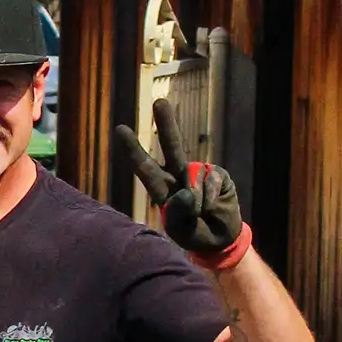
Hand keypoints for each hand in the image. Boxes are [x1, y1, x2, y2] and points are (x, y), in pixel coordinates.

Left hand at [115, 98, 249, 268]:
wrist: (219, 239)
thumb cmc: (193, 233)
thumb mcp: (180, 230)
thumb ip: (178, 213)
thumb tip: (187, 192)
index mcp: (162, 188)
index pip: (145, 167)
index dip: (134, 150)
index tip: (121, 129)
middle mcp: (180, 175)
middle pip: (173, 146)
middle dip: (167, 124)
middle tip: (160, 102)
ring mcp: (199, 173)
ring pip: (194, 176)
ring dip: (197, 201)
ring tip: (201, 214)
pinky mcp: (218, 176)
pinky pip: (211, 183)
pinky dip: (211, 200)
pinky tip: (213, 208)